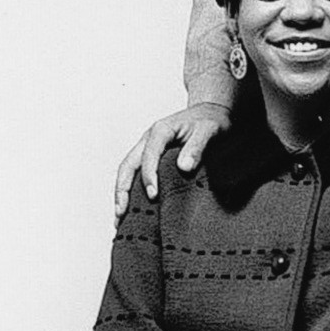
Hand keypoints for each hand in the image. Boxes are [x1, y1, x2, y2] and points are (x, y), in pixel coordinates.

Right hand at [114, 103, 232, 221]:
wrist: (210, 112)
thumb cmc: (210, 120)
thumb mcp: (210, 130)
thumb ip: (197, 146)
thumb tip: (184, 167)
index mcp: (161, 131)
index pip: (148, 155)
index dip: (149, 176)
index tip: (153, 195)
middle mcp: (149, 139)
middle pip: (128, 165)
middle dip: (122, 189)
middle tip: (122, 213)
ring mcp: (147, 148)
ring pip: (127, 171)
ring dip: (121, 193)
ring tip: (119, 218)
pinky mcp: (151, 157)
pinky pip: (135, 174)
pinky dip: (130, 191)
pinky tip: (130, 210)